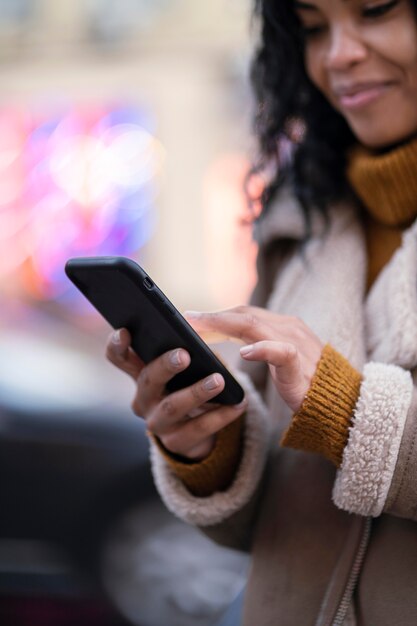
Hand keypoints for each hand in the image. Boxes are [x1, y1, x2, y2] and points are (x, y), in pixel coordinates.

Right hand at [106, 328, 247, 459]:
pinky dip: (220, 415)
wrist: (196, 432)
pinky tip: (237, 404)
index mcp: (140, 374)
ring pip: (172, 407)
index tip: (126, 331)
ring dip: (196, 392)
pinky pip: (199, 428)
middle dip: (165, 366)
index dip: (117, 345)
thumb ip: (182, 351)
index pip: (119, 357)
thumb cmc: (188, 386)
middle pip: (148, 380)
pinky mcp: (175, 442)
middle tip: (184, 355)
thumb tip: (200, 330)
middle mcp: (143, 399)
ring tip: (218, 380)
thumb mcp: (182, 369)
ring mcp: (156, 423)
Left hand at [185, 306, 323, 411]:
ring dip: (223, 323)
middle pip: (243, 314)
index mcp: (282, 325)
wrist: (340, 401)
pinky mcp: (300, 364)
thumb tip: (235, 345)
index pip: (243, 313)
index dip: (216, 314)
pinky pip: (280, 351)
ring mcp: (295, 342)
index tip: (190, 319)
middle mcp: (288, 327)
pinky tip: (244, 352)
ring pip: (254, 325)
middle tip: (185, 319)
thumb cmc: (307, 382)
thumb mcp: (280, 359)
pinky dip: (262, 349)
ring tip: (199, 328)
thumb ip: (262, 346)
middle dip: (212, 316)